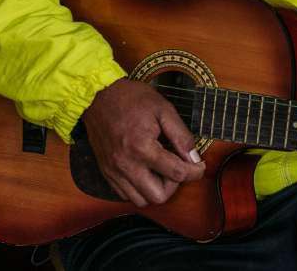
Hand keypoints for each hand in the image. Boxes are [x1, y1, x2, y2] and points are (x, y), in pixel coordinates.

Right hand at [83, 78, 204, 206]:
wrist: (98, 96)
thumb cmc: (131, 99)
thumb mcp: (163, 109)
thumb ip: (181, 135)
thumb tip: (194, 157)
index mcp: (142, 147)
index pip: (177, 173)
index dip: (195, 172)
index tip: (199, 166)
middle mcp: (126, 164)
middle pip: (158, 196)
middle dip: (174, 184)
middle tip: (177, 166)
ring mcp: (114, 171)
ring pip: (141, 200)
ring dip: (156, 189)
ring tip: (161, 168)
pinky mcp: (107, 172)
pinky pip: (126, 195)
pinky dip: (140, 189)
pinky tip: (146, 170)